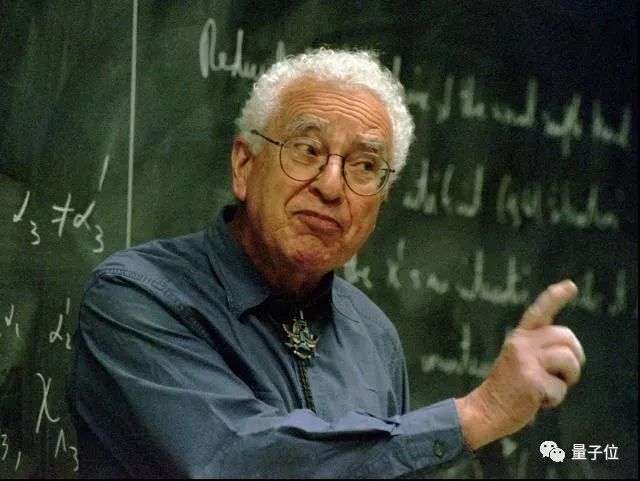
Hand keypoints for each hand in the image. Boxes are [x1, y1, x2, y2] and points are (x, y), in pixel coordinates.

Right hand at [455, 280, 585, 449]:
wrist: (485, 410)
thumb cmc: (509, 390)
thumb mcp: (521, 361)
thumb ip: (540, 350)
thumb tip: (570, 350)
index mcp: (519, 338)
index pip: (539, 312)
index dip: (556, 297)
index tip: (570, 285)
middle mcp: (521, 343)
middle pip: (567, 338)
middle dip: (575, 358)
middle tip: (562, 375)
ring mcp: (526, 360)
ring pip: (570, 361)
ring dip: (567, 380)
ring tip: (548, 388)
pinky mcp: (532, 380)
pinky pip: (561, 388)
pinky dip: (554, 400)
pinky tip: (536, 401)